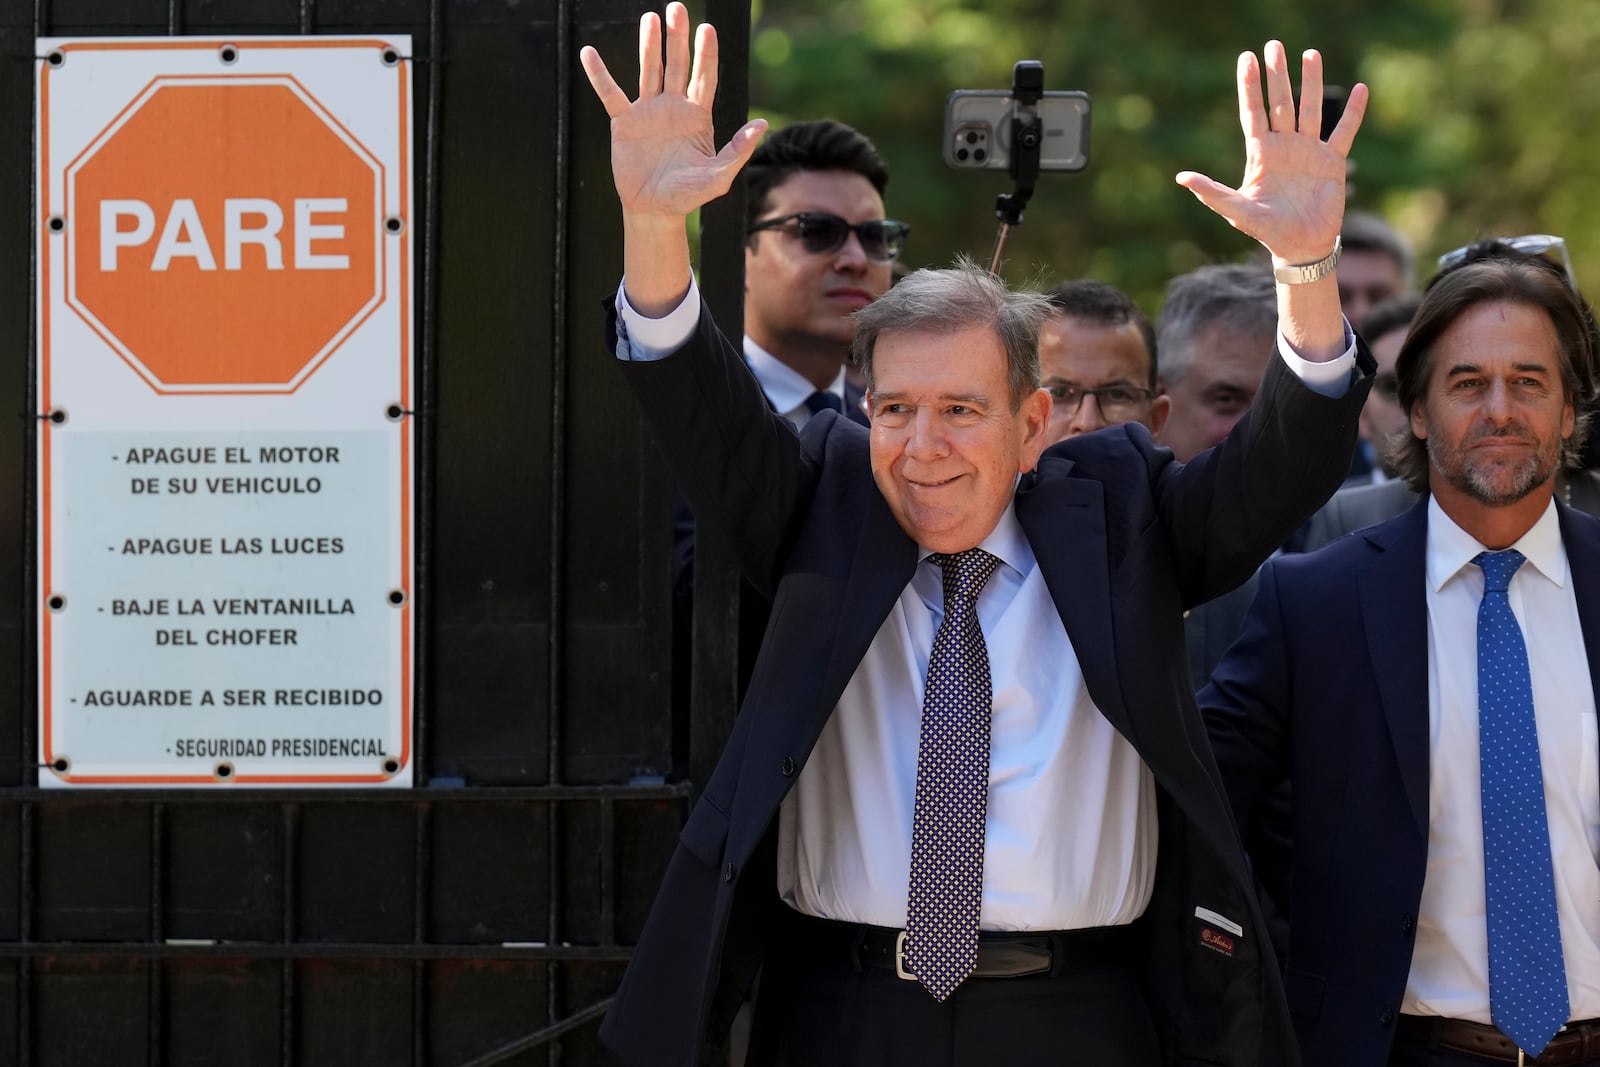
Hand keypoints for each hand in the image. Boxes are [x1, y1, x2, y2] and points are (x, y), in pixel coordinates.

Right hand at [580, 2, 766, 222]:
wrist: (653, 210)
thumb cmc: (688, 195)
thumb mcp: (718, 176)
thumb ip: (738, 151)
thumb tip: (761, 125)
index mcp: (698, 116)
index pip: (705, 77)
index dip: (706, 53)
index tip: (707, 29)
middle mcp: (674, 107)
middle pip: (677, 65)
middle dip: (677, 38)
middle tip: (676, 8)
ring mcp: (648, 111)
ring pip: (649, 71)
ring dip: (649, 45)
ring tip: (650, 18)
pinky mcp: (624, 122)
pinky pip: (610, 94)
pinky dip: (599, 75)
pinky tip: (589, 53)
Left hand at [1176, 42, 1367, 264]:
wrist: (1301, 247)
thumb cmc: (1267, 230)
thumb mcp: (1238, 211)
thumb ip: (1212, 193)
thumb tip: (1181, 178)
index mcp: (1261, 154)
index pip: (1254, 112)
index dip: (1250, 86)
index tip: (1247, 58)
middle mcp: (1284, 146)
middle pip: (1280, 103)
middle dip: (1277, 75)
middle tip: (1274, 46)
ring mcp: (1309, 151)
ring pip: (1310, 109)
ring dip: (1311, 83)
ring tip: (1310, 54)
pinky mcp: (1332, 161)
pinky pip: (1344, 131)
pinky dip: (1353, 112)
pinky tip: (1358, 89)